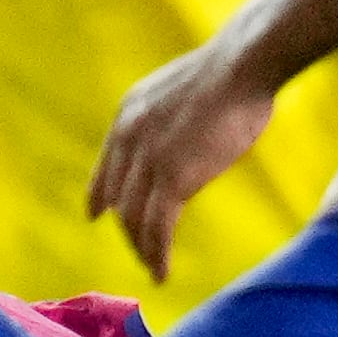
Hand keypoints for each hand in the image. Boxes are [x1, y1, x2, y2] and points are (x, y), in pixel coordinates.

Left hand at [89, 37, 279, 279]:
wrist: (242, 66)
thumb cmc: (232, 73)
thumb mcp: (182, 92)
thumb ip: (171, 118)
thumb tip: (184, 138)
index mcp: (129, 112)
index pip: (108, 163)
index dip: (100, 193)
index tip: (95, 213)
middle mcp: (129, 136)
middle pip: (119, 196)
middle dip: (127, 228)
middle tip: (139, 250)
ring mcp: (148, 158)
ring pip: (134, 218)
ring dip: (142, 248)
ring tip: (152, 267)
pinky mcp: (172, 178)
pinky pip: (157, 228)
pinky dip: (157, 254)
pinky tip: (162, 270)